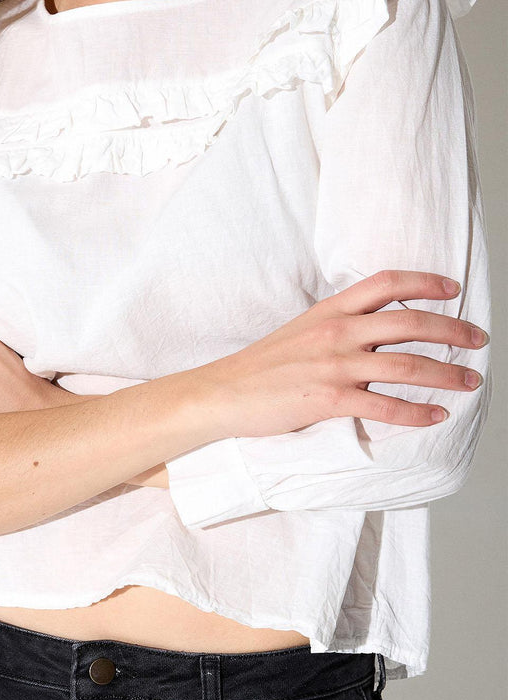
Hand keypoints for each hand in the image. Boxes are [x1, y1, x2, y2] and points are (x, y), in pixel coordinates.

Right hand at [196, 270, 488, 440]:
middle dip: (453, 330)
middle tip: (478, 339)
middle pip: (410, 322)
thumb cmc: (258, 368)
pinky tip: (434, 416)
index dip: (426, 283)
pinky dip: (415, 412)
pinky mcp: (328, 399)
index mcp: (328, 311)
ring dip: (445, 374)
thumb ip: (335, 327)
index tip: (453, 289)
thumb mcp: (298, 333)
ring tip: (469, 382)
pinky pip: (384, 406)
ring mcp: (333, 365)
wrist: (221, 393)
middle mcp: (336, 332)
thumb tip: (370, 333)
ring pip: (406, 364)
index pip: (386, 284)